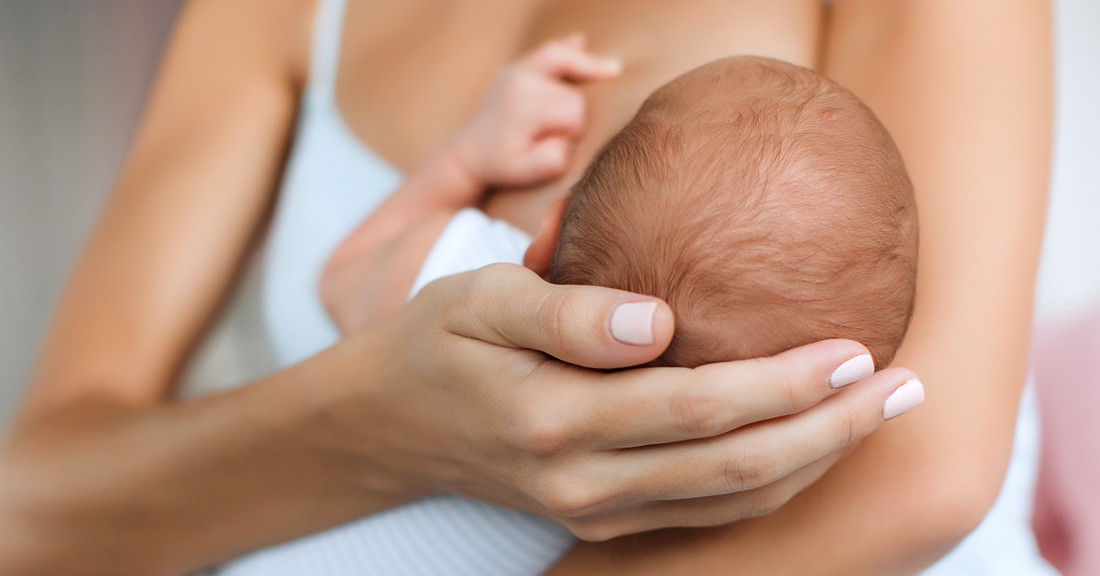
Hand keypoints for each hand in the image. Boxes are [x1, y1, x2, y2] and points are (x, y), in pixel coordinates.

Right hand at [332, 264, 921, 539]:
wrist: (389, 426)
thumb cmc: (437, 343)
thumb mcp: (479, 299)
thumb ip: (565, 312)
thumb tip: (657, 320)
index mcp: (555, 418)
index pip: (697, 409)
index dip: (783, 385)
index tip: (855, 349)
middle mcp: (582, 481)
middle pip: (734, 468)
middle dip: (829, 430)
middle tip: (905, 387)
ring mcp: (593, 511)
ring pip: (730, 504)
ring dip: (814, 462)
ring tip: (879, 415)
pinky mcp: (601, 519)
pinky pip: (705, 513)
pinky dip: (770, 485)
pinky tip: (811, 448)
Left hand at [448, 34, 621, 190]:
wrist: (469, 155)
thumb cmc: (502, 166)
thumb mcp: (527, 173)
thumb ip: (553, 159)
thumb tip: (567, 134)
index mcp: (524, 107)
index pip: (575, 111)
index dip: (574, 130)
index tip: (557, 144)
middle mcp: (520, 81)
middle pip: (574, 91)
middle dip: (573, 112)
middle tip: (552, 133)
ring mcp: (516, 70)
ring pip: (567, 63)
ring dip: (582, 74)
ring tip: (612, 70)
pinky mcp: (515, 68)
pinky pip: (548, 51)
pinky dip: (568, 48)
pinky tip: (582, 42)